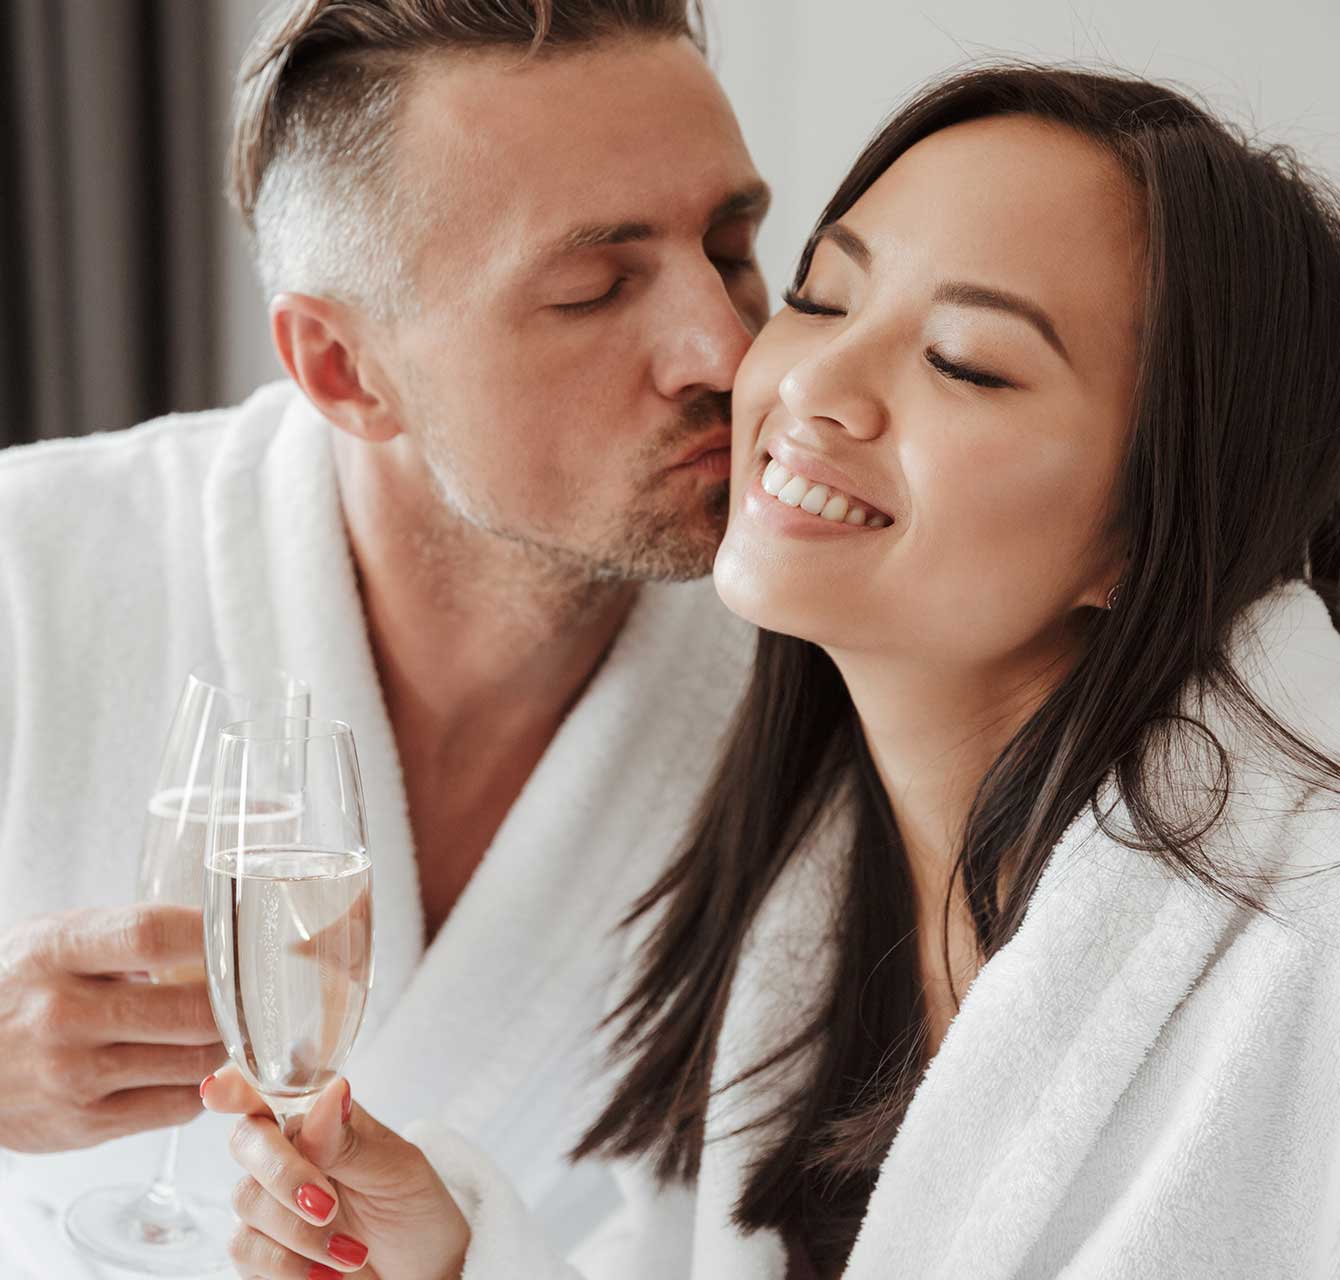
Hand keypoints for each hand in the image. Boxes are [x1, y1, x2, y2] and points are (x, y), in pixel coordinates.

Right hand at [0, 904, 224, 1151]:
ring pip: (196, 1062)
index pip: (153, 936)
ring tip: (230, 1025)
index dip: (212, 935)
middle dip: (238, 1000)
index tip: (245, 934)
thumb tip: (219, 938)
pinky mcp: (83, 1126)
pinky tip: (194, 1063)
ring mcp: (73, 1077)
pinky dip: (201, 1084)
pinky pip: (177, 1105)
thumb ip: (129, 937)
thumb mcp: (55, 939)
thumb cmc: (16, 986)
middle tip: (256, 989)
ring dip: (227, 1044)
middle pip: (191, 1008)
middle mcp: (63, 1016)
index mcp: (56, 953)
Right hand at [203, 1066, 469, 1278]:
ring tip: (351, 1251)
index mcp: (320, 1118)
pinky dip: (287, 1265)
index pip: (270, 1089)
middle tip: (326, 1205)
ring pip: (247, 1200)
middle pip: (248, 1141)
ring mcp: (270, 1202)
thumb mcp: (396, 1169)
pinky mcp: (262, 1250)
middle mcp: (287, 1152)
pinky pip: (246, 1250)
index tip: (219, 1091)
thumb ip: (350, 1139)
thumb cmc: (412, 1206)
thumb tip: (330, 1090)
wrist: (423, 1270)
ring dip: (299, 1231)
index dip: (239, 1085)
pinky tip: (327, 1271)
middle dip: (283, 1174)